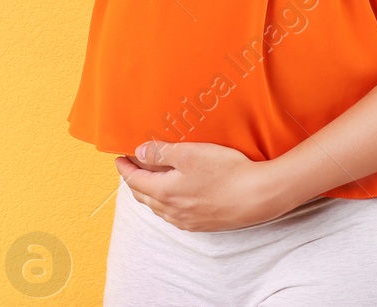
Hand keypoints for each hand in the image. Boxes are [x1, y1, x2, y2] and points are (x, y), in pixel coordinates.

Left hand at [115, 140, 301, 230]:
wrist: (258, 197)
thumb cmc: (225, 172)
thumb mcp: (190, 153)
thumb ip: (161, 153)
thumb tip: (139, 152)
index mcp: (165, 192)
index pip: (135, 180)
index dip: (125, 168)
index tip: (118, 158)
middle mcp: (172, 211)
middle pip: (144, 196)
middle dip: (134, 181)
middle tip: (130, 167)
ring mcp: (188, 220)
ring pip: (158, 207)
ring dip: (149, 193)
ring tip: (149, 180)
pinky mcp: (203, 224)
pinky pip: (174, 214)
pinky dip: (165, 203)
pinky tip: (173, 197)